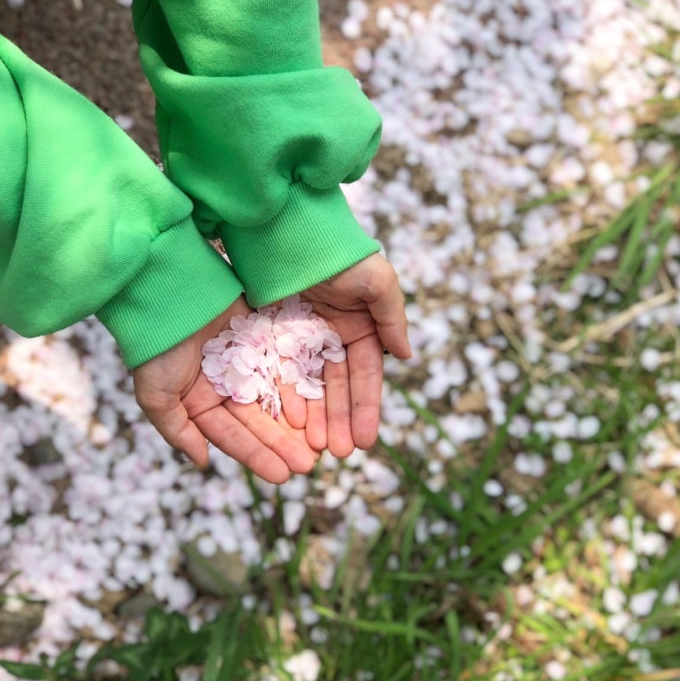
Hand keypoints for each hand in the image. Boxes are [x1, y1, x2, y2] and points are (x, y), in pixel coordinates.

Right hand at [132, 297, 318, 483]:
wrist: (166, 290)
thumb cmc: (156, 346)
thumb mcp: (156, 395)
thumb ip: (177, 430)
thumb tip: (202, 462)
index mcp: (201, 402)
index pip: (234, 435)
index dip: (257, 456)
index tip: (283, 477)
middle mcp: (226, 385)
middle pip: (260, 420)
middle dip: (284, 444)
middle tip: (310, 465)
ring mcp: (246, 361)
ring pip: (277, 396)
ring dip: (298, 419)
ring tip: (321, 440)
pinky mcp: (263, 336)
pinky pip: (284, 364)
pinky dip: (300, 383)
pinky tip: (319, 402)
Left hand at [280, 254, 410, 456]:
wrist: (287, 226)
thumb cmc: (337, 251)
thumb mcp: (376, 280)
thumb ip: (392, 317)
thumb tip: (407, 357)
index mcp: (360, 326)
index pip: (366, 375)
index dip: (366, 408)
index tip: (367, 440)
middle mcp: (332, 336)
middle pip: (337, 388)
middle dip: (340, 421)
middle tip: (339, 454)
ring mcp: (301, 338)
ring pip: (309, 386)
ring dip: (314, 418)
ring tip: (313, 449)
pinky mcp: (272, 336)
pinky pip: (280, 373)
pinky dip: (286, 398)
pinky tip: (287, 424)